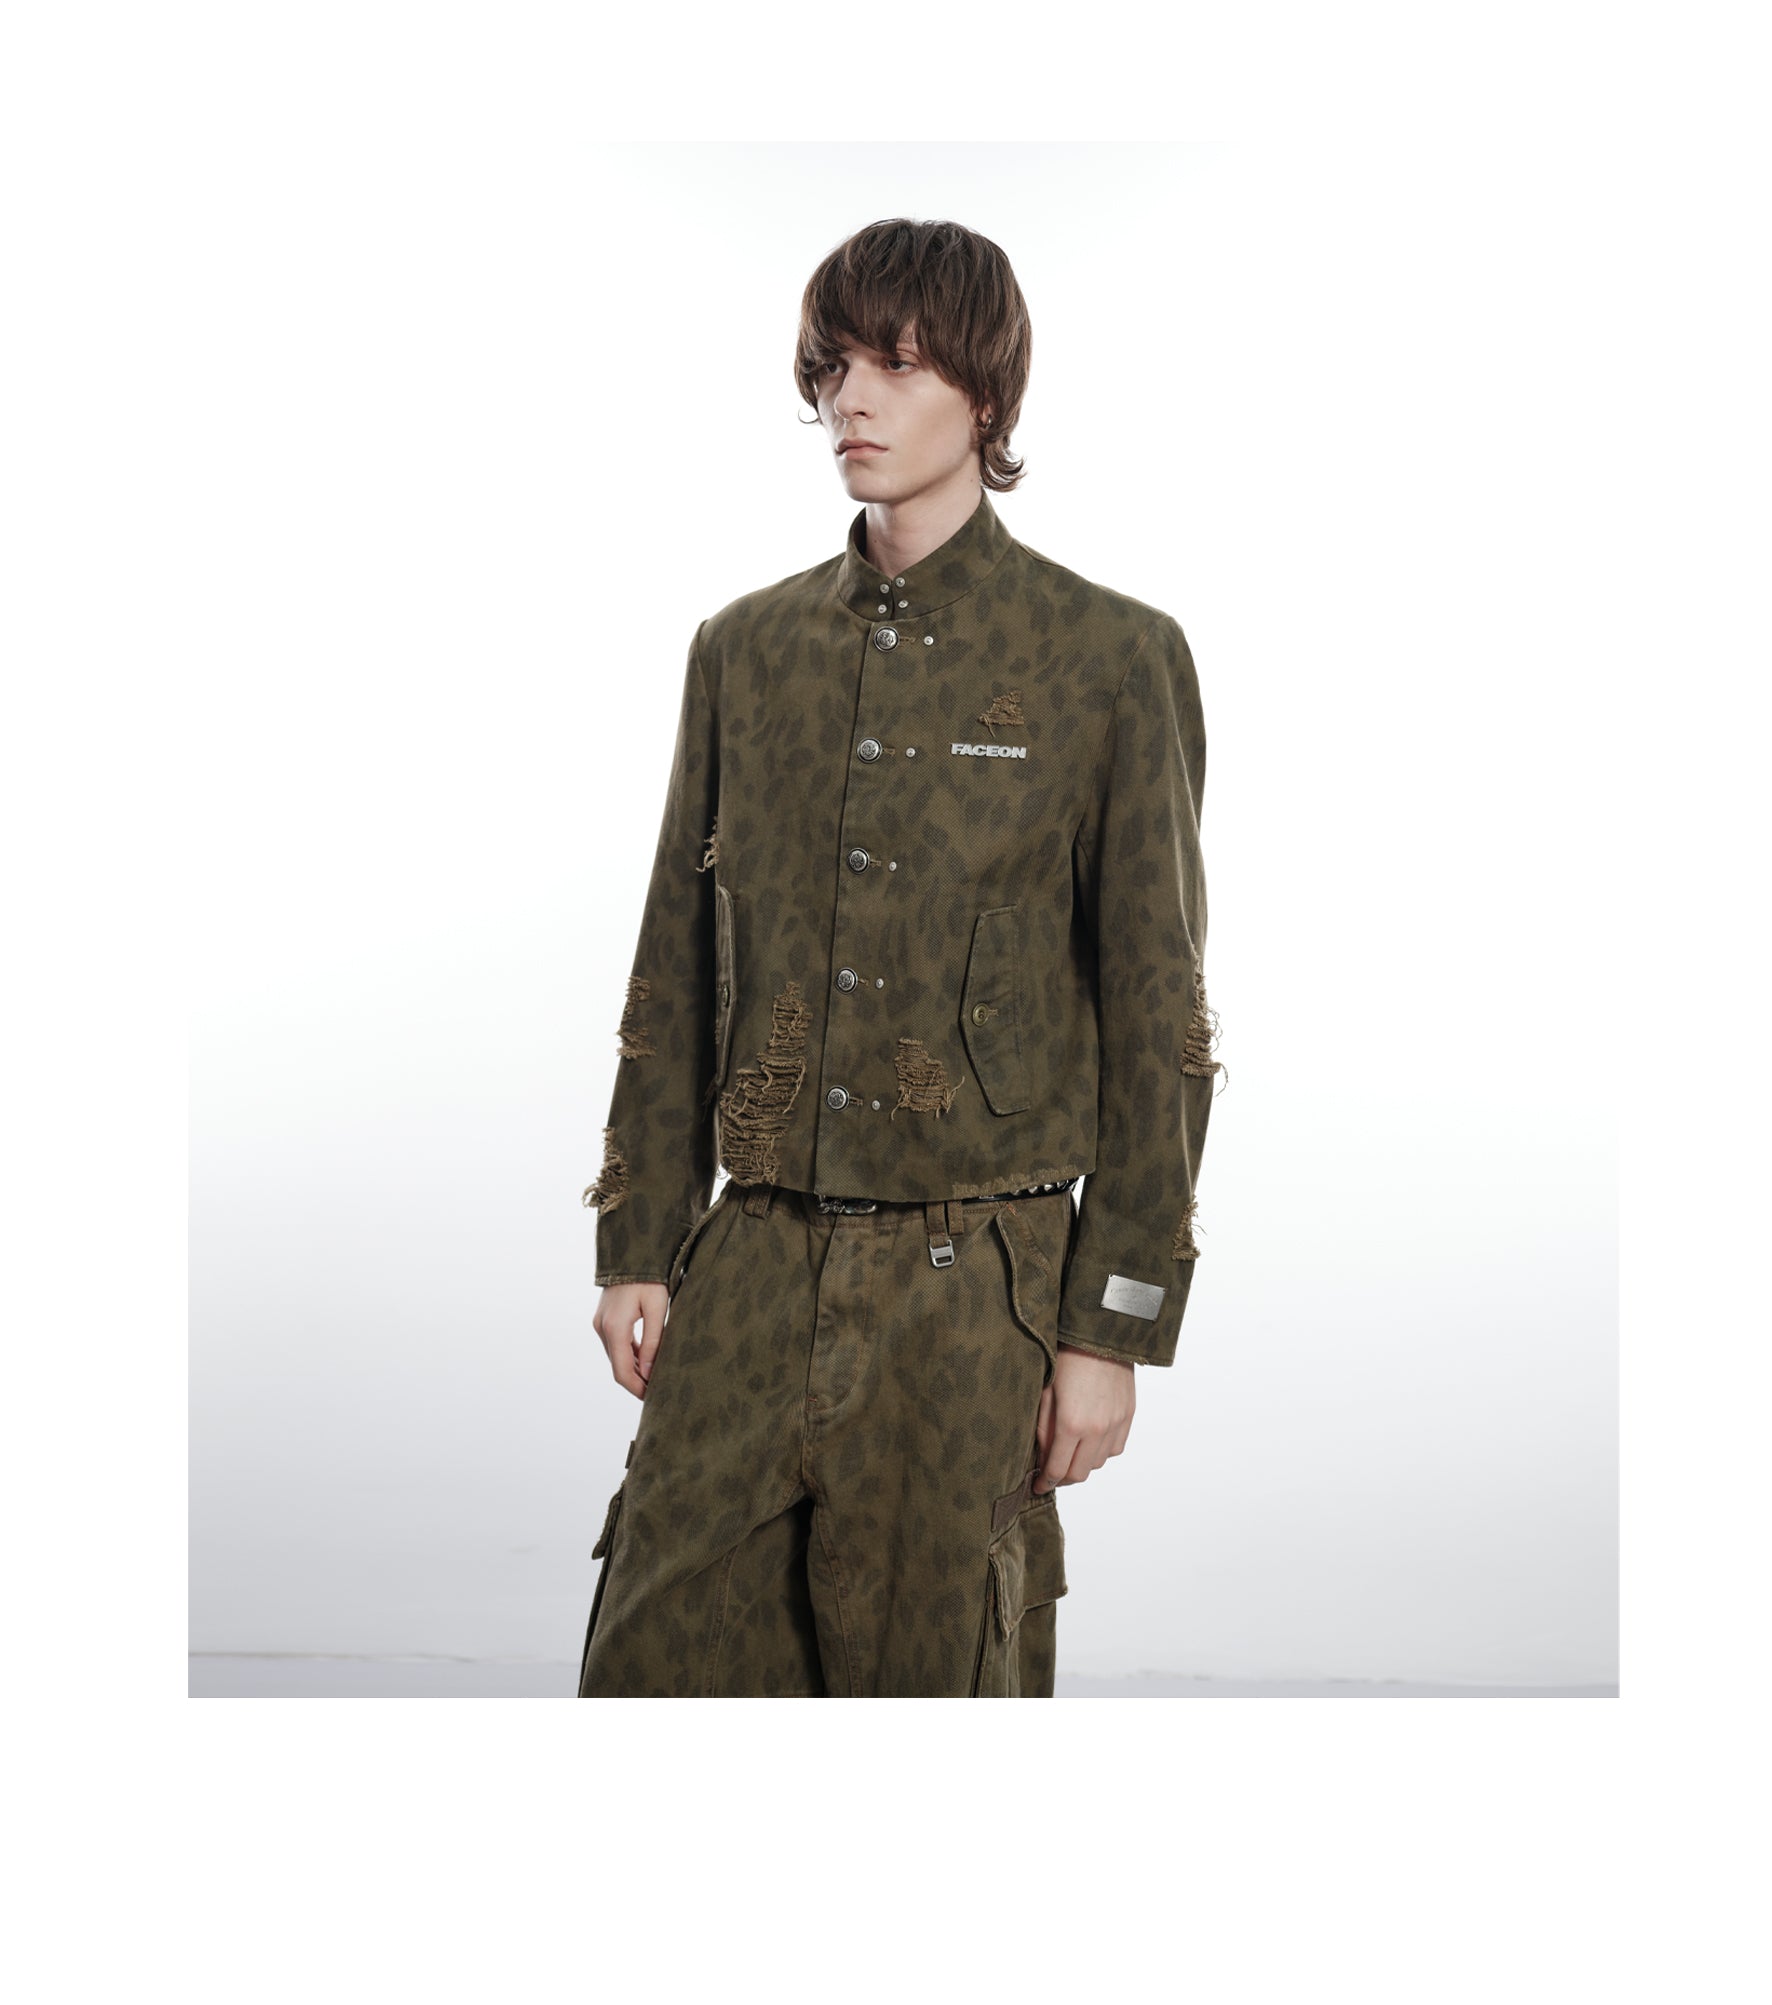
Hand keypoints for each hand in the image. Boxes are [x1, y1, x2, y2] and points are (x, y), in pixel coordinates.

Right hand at [594, 1282, 669, 1399]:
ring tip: (656, 1379)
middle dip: (637, 1383)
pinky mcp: (604, 1319)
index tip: (653, 1399)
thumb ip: (653, 1342)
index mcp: (614, 1328)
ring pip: (616, 1357)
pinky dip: (630, 1356)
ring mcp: (601, 1324)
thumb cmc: (649, 1277)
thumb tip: (651, 1373)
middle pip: (618, 1367)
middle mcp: (602, 1328)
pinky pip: (616, 1345)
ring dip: (634, 1370)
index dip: (637, 1389)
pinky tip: (647, 1361)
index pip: (623, 1371)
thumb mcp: (657, 1309)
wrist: (632, 1251)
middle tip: (658, 1393)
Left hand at [1034, 1345, 1134, 1491]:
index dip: (1045, 1482)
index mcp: (1071, 1424)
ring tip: (1069, 1454)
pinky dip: (1102, 1451)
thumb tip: (1041, 1458)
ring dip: (1083, 1464)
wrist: (1099, 1333)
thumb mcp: (1044, 1393)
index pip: (1057, 1469)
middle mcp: (1097, 1429)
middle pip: (1080, 1473)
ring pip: (1099, 1463)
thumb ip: (1043, 1430)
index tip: (1037, 1486)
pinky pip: (1116, 1448)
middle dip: (1063, 1478)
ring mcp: (1116, 1423)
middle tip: (1051, 1474)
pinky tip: (1090, 1441)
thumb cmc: (1066, 1357)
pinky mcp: (1128, 1415)